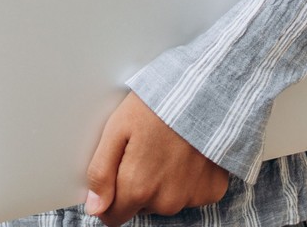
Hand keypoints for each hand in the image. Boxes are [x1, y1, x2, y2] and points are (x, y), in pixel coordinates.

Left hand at [83, 92, 231, 224]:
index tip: (116, 174)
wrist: (205, 92)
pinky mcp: (213, 190)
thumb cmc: (158, 105)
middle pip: (141, 207)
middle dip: (138, 186)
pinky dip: (188, 178)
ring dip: (163, 182)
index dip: (110, 198)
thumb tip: (94, 208)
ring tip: (167, 147)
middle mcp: (166, 202)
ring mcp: (191, 198)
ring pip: (166, 201)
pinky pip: (192, 194)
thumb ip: (101, 172)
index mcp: (138, 188)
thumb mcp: (116, 130)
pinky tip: (187, 153)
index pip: (113, 217)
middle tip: (144, 150)